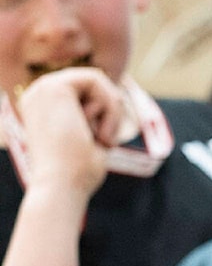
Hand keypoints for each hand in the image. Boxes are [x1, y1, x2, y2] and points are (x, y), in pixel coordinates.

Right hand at [16, 67, 124, 198]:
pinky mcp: (53, 87)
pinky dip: (110, 106)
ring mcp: (42, 89)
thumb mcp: (90, 141)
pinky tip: (101, 133)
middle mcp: (38, 95)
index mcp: (43, 108)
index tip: (106, 141)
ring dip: (112, 110)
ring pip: (95, 79)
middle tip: (107, 141)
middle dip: (111, 109)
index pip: (84, 92)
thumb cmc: (77, 174)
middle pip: (91, 83)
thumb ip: (97, 118)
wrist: (60, 187)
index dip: (106, 110)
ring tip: (103, 139)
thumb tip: (119, 97)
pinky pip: (96, 78)